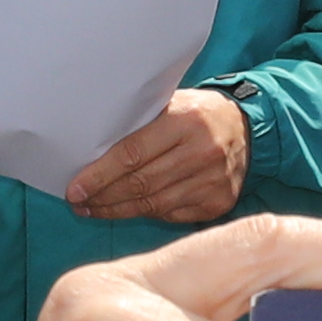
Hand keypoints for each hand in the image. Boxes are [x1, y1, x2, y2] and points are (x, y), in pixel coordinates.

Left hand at [70, 86, 250, 226]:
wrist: (247, 128)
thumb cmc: (196, 114)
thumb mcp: (171, 104)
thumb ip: (140, 124)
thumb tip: (90, 153)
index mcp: (186, 120)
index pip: (132, 153)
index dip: (99, 174)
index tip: (74, 188)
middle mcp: (202, 152)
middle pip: (140, 183)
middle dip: (102, 196)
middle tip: (78, 202)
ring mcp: (213, 181)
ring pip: (153, 205)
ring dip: (117, 210)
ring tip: (93, 209)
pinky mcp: (218, 202)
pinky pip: (171, 215)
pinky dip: (145, 214)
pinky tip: (127, 211)